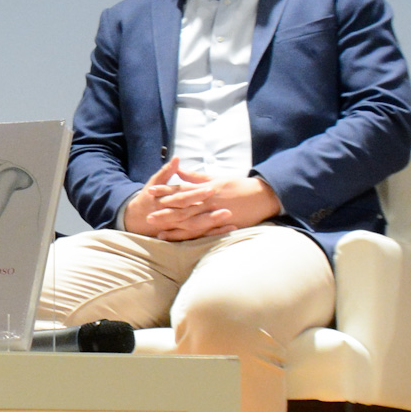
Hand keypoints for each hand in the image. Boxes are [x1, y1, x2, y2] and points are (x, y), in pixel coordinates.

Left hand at [124, 159, 279, 240]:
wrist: (263, 196)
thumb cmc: (239, 185)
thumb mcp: (218, 178)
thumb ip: (197, 177)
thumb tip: (180, 171)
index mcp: (206, 188)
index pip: (182, 189)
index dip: (165, 190)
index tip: (150, 191)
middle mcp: (208, 200)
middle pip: (183, 207)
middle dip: (164, 211)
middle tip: (147, 216)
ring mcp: (215, 213)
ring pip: (191, 221)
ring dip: (174, 226)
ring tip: (158, 230)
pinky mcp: (222, 224)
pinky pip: (204, 232)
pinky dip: (191, 236)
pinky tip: (179, 240)